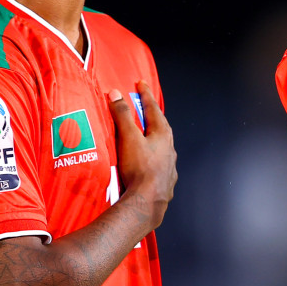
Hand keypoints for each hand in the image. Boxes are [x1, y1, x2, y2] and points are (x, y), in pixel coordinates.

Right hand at [109, 81, 176, 230]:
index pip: (153, 108)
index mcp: (162, 134)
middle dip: (152, 115)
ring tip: (145, 134)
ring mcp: (169, 165)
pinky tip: (148, 161)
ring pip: (162, 145)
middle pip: (161, 126)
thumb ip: (123, 115)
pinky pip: (160, 162)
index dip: (146, 95)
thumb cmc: (140, 168)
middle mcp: (170, 148)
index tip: (142, 83)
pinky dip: (153, 156)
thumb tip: (116, 94)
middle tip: (144, 107)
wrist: (148, 201)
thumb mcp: (129, 138)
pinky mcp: (165, 179)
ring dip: (153, 137)